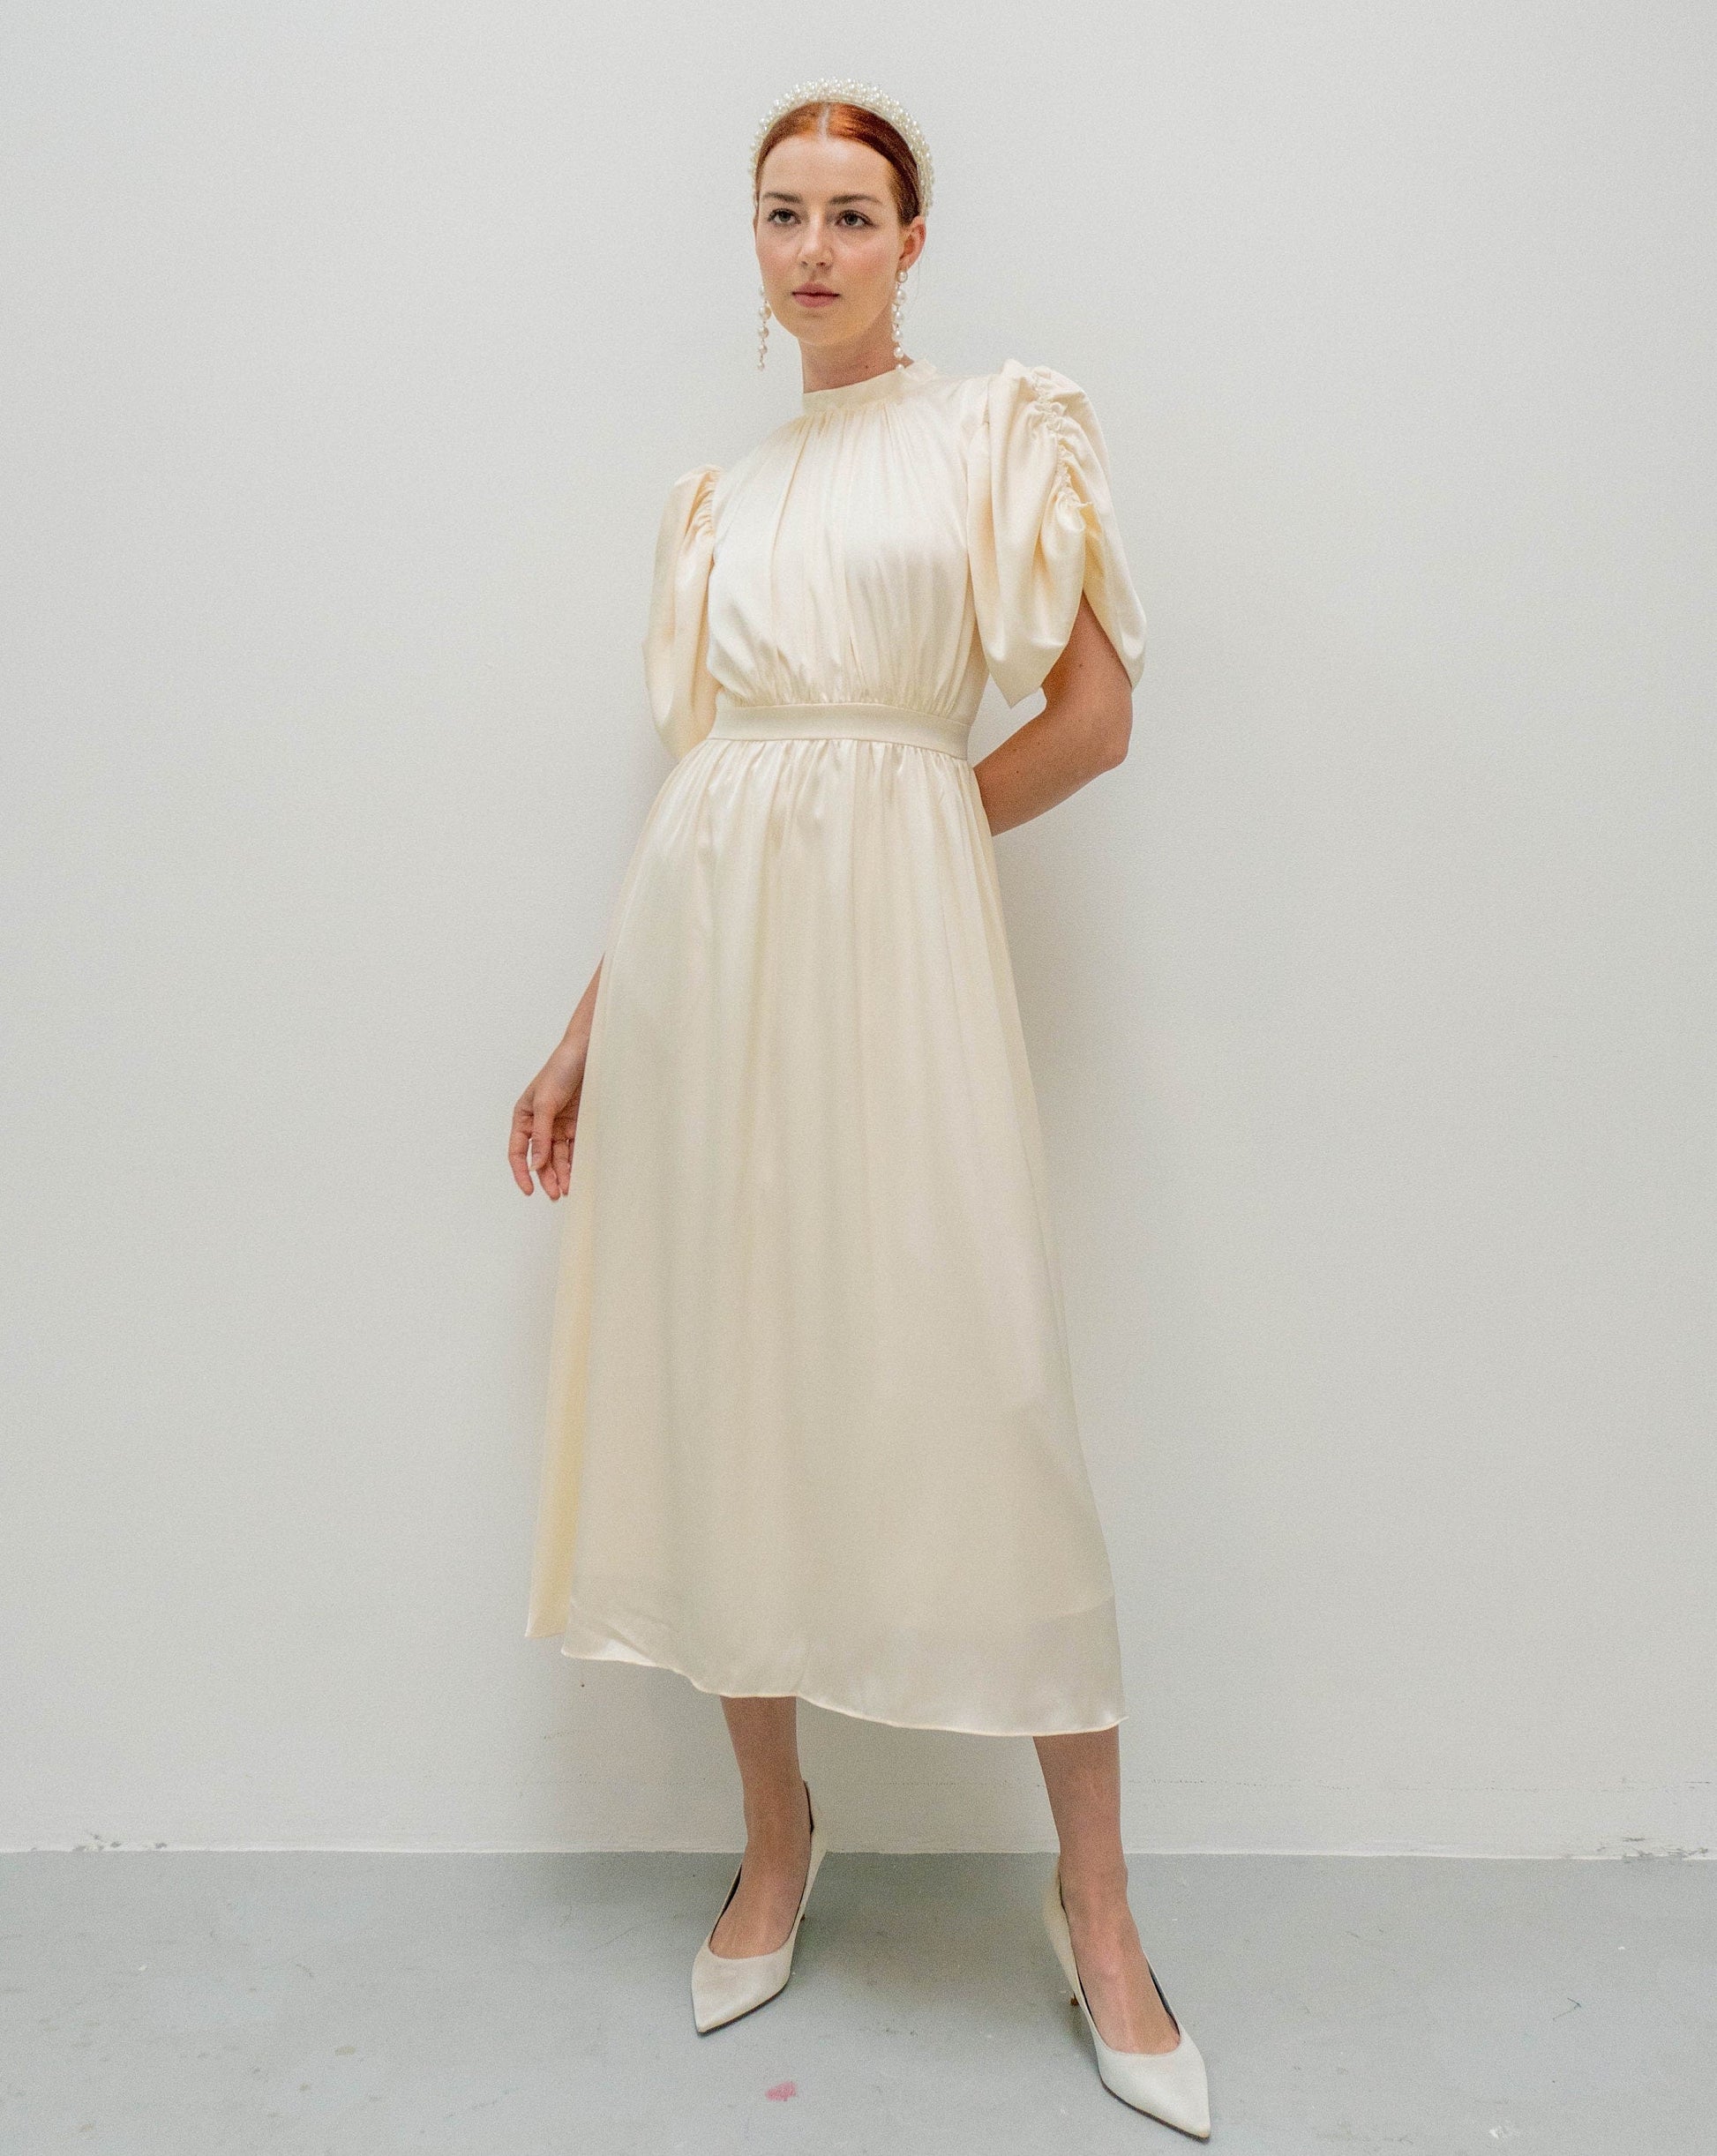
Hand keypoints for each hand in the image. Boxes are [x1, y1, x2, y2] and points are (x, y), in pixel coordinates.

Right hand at [509, 1035, 587, 1199]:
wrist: (588, 1052)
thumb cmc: (560, 1069)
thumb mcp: (545, 1102)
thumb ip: (541, 1135)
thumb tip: (536, 1163)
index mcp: (524, 1117)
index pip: (518, 1151)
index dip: (521, 1171)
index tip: (528, 1190)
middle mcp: (540, 1124)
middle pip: (540, 1158)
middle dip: (546, 1177)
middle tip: (555, 1194)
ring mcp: (559, 1125)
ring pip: (558, 1156)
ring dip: (562, 1173)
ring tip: (568, 1189)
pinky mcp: (577, 1124)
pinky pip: (574, 1148)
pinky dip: (575, 1162)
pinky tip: (578, 1174)